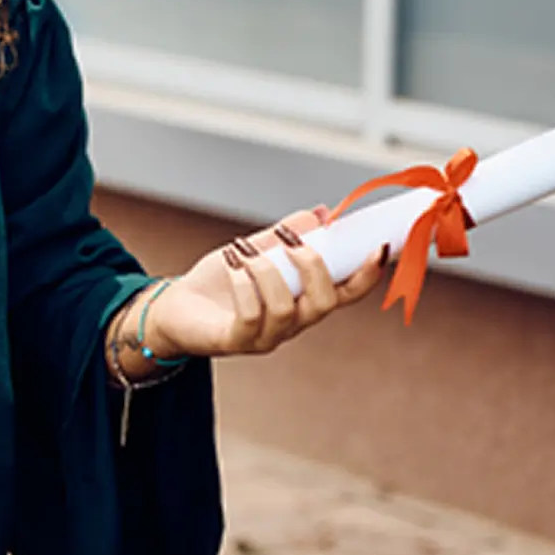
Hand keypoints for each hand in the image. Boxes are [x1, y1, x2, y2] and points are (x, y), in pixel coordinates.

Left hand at [139, 207, 386, 360]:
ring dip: (266, 270)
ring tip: (242, 250)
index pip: (348, 292)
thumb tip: (322, 213)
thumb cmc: (219, 283)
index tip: (379, 245)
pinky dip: (243, 284)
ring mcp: (267, 336)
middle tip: (289, 241)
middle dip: (313, 265)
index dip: (369, 273)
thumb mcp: (255, 251)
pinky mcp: (237, 341)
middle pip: (325, 303)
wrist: (175, 309)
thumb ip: (287, 235)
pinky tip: (231, 264)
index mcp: (304, 300)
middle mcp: (293, 323)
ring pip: (286, 308)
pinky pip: (251, 316)